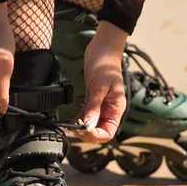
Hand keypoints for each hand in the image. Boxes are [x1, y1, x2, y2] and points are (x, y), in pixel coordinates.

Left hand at [78, 21, 127, 143]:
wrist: (103, 49)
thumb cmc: (105, 65)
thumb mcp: (98, 87)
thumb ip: (94, 107)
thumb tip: (88, 125)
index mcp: (116, 109)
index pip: (108, 132)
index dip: (96, 135)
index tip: (83, 130)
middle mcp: (110, 110)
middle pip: (99, 132)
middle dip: (87, 134)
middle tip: (74, 128)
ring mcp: (102, 107)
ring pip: (92, 125)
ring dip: (81, 128)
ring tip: (70, 126)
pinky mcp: (93, 101)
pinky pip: (87, 116)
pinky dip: (79, 120)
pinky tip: (70, 121)